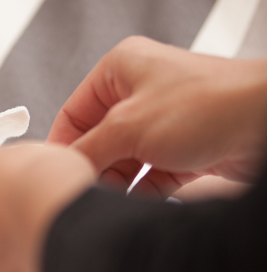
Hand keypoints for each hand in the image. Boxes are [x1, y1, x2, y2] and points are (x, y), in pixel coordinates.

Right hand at [49, 36, 266, 196]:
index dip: (62, 145)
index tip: (56, 173)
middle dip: (94, 167)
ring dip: (117, 182)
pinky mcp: (184, 150)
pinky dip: (141, 192)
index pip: (73, 113)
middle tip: (84, 189)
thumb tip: (64, 170)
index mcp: (122, 69)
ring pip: (124, 161)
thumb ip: (87, 150)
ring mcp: (164, 123)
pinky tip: (135, 202)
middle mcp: (142, 93)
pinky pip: (149, 177)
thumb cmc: (214, 103)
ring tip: (110, 198)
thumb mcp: (128, 127)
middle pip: (98, 140)